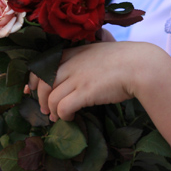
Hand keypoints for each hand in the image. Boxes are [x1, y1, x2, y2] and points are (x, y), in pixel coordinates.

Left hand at [28, 41, 163, 122]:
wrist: (140, 65)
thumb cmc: (125, 60)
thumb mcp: (100, 52)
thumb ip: (86, 58)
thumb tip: (81, 69)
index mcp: (74, 52)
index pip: (43, 64)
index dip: (33, 79)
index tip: (31, 90)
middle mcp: (71, 63)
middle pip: (42, 82)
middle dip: (39, 98)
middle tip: (44, 109)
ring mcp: (77, 77)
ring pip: (50, 97)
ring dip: (51, 110)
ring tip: (56, 117)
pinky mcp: (85, 92)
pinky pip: (62, 107)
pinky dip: (63, 116)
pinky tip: (70, 119)